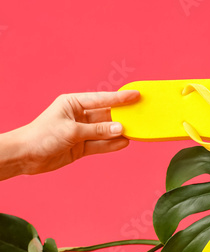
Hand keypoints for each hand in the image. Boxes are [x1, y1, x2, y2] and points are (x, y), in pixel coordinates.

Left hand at [0, 90, 138, 178]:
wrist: (26, 156)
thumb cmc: (42, 136)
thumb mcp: (72, 131)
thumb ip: (97, 131)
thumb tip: (120, 130)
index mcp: (73, 103)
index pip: (101, 99)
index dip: (119, 98)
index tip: (136, 95)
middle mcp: (79, 116)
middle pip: (105, 116)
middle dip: (123, 117)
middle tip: (141, 115)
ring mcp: (81, 132)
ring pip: (105, 131)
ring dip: (119, 133)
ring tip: (138, 132)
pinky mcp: (81, 147)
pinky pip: (100, 145)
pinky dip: (111, 145)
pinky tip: (125, 143)